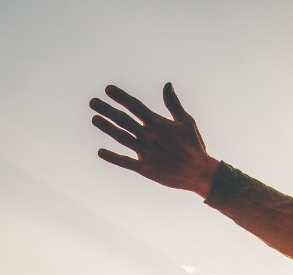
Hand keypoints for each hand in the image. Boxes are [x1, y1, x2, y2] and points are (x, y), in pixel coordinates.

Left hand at [89, 82, 218, 197]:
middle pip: (124, 120)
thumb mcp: (186, 121)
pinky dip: (112, 157)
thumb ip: (173, 104)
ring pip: (122, 137)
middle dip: (107, 110)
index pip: (135, 106)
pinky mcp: (146, 168)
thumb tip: (166, 84)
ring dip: (107, 128)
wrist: (199, 172)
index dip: (121, 97)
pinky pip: (125, 162)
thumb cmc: (194, 146)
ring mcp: (146, 153)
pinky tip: (100, 152)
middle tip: (93, 102)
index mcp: (158, 124)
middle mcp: (150, 136)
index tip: (107, 89)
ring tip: (94, 119)